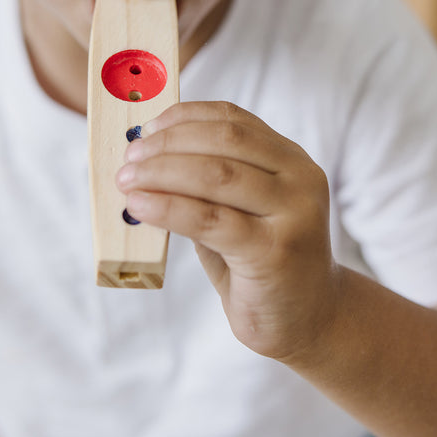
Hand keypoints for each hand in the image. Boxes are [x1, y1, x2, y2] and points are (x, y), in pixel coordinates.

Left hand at [116, 101, 340, 360]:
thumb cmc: (261, 261)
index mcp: (290, 159)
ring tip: (128, 180)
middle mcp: (300, 178)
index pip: (233, 118)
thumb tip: (145, 159)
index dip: (184, 117)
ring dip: (162, 171)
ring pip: (217, 174)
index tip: (146, 127)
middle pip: (225, 140)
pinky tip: (141, 206)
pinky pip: (210, 219)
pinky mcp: (275, 251)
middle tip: (130, 156)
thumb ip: (208, 182)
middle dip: (168, 143)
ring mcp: (293, 214)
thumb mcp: (240, 210)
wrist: (308, 319)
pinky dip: (168, 207)